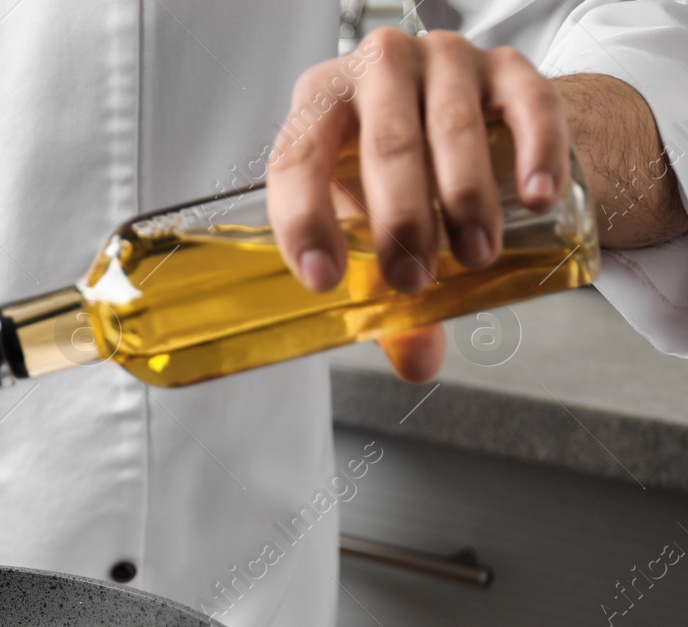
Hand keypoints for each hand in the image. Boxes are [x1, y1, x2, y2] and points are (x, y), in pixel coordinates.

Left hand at [267, 28, 569, 382]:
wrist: (472, 113)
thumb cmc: (395, 172)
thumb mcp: (372, 224)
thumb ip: (384, 292)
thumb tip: (416, 360)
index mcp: (319, 105)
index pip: (295, 159)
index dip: (304, 222)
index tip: (324, 280)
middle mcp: (376, 69)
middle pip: (385, 146)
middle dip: (400, 221)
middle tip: (413, 279)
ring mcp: (445, 60)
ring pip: (452, 127)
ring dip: (465, 198)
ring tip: (474, 254)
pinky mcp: (511, 66)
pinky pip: (528, 104)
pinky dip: (536, 152)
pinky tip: (536, 197)